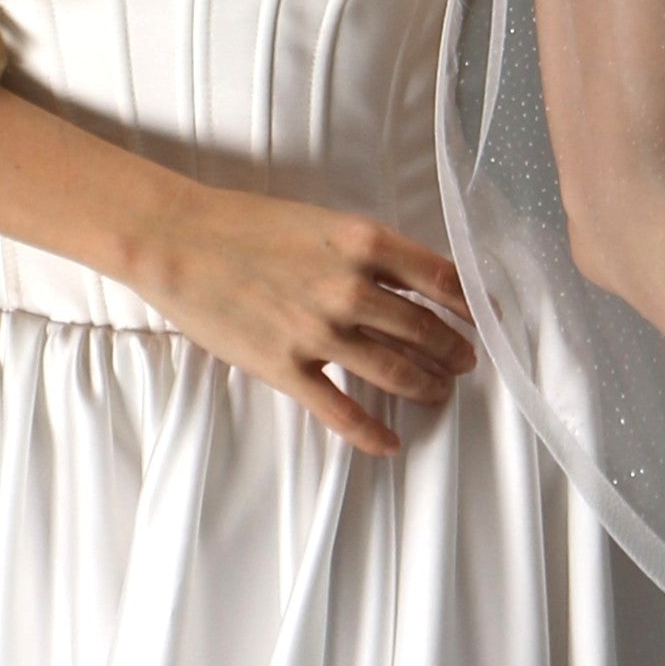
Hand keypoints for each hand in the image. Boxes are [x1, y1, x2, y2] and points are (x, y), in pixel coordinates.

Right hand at [130, 188, 478, 458]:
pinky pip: (342, 412)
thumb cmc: (247, 224)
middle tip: (464, 362)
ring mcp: (319, 333)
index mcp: (365, 243)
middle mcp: (351, 289)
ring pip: (397, 372)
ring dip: (427, 386)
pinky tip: (390, 444)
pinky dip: (372, 433)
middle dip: (454, 352)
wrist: (177, 241)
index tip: (486, 320)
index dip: (475, 305)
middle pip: (427, 331)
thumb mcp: (322, 221)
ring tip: (438, 392)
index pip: (445, 280)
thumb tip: (415, 282)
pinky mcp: (286, 367)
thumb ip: (370, 252)